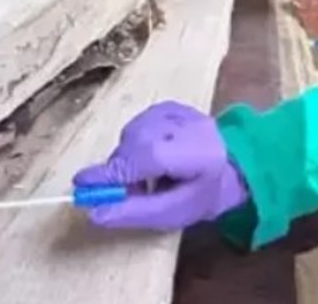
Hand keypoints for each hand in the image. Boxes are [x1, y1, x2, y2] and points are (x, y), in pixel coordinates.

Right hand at [73, 101, 247, 229]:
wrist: (236, 164)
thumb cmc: (204, 193)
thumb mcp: (172, 213)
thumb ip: (133, 211)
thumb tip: (93, 212)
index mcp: (197, 152)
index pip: (147, 155)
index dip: (114, 171)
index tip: (81, 184)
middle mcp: (187, 124)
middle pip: (135, 141)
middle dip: (121, 168)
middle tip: (127, 190)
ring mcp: (178, 110)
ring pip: (133, 132)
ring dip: (129, 156)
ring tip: (149, 174)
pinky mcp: (169, 104)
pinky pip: (138, 124)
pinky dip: (135, 142)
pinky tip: (152, 155)